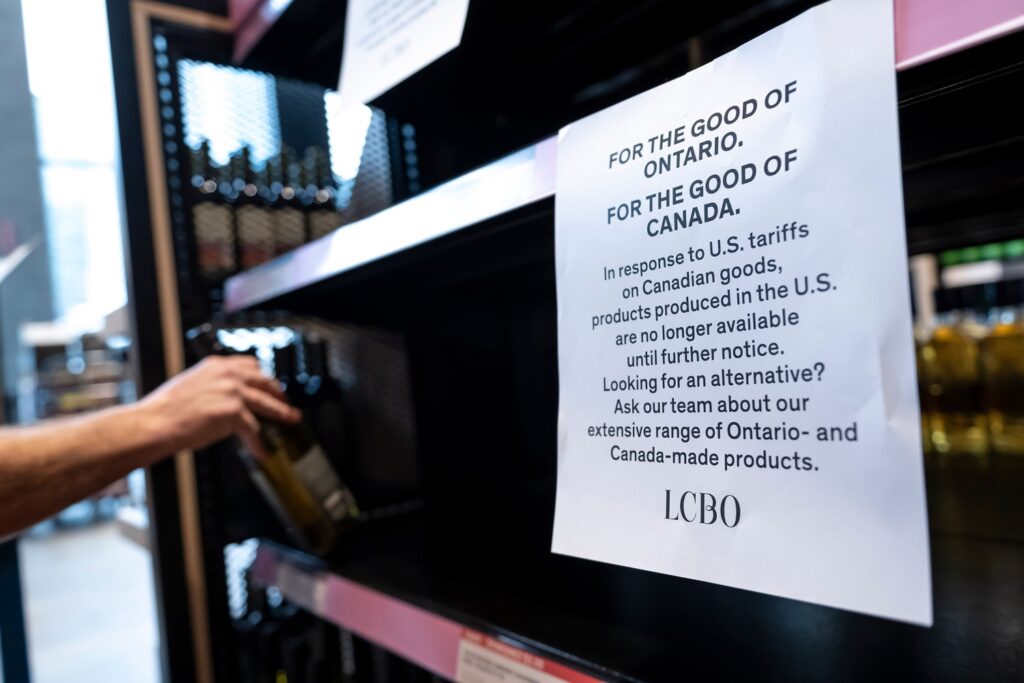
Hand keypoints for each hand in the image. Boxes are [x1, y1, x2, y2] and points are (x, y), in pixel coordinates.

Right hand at [138, 355, 300, 459]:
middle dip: (278, 392)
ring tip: (292, 419)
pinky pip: (254, 429)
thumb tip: (225, 397)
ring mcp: (233, 392)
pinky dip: (258, 443)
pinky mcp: (234, 412)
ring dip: (282, 413)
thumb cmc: (167, 409)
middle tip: (285, 401)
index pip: (249, 365)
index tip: (270, 383)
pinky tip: (262, 451)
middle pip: (264, 382)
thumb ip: (213, 385)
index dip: (263, 376)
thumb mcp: (192, 384)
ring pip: (266, 403)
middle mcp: (228, 375)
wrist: (156, 421)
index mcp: (217, 365)